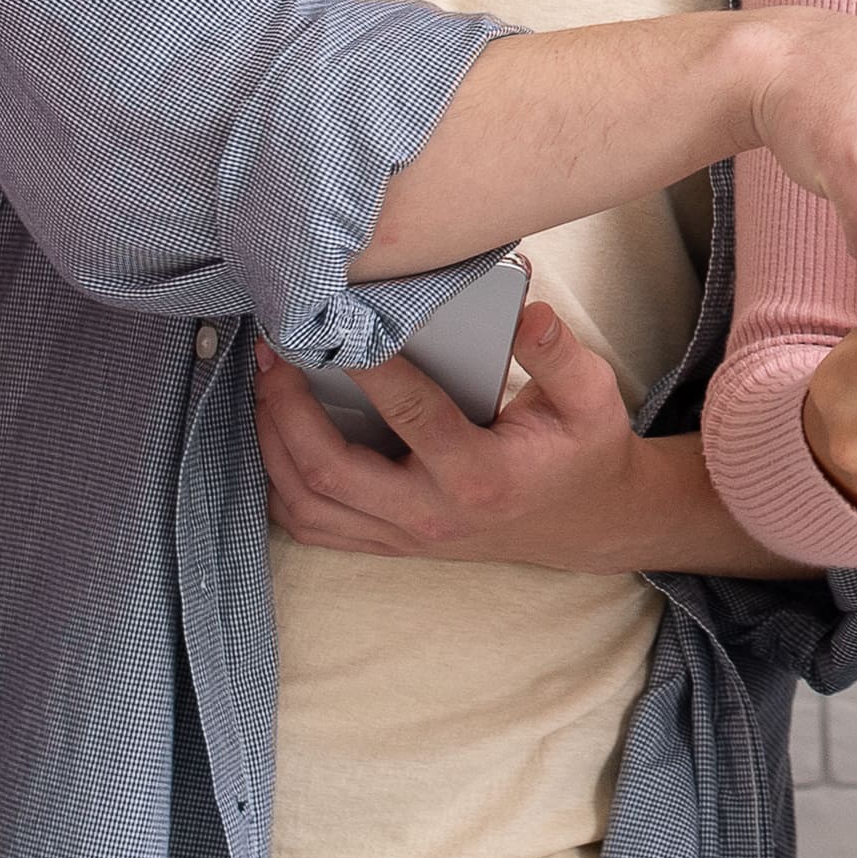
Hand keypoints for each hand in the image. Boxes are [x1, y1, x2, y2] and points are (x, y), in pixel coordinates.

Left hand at [257, 290, 652, 566]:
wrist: (581, 523)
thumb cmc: (579, 452)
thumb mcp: (592, 399)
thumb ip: (561, 356)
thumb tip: (529, 315)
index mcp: (482, 478)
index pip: (413, 417)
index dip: (370, 367)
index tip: (341, 323)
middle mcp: (432, 516)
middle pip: (331, 471)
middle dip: (288, 407)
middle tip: (274, 351)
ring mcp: (403, 536)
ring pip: (307, 503)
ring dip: (271, 441)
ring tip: (264, 382)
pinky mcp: (386, 542)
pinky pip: (311, 523)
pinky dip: (278, 481)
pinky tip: (272, 434)